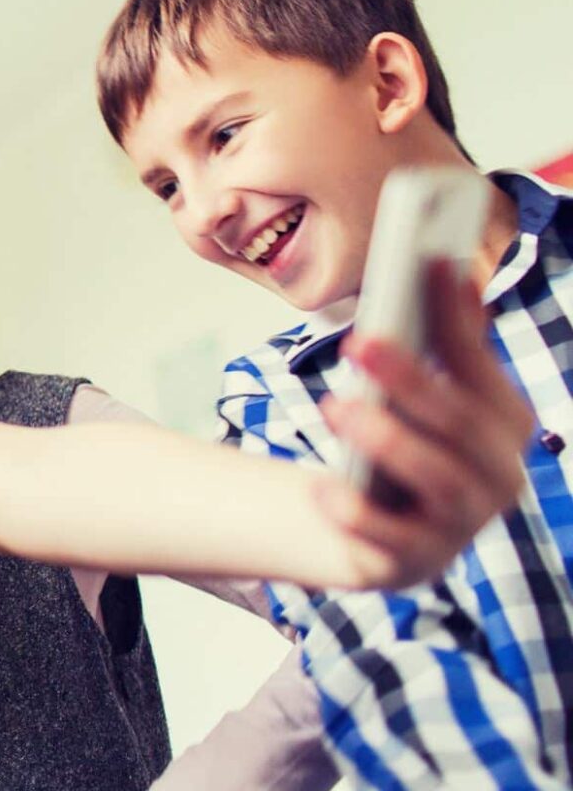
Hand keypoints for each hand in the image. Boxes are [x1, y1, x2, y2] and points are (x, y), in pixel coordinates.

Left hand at [315, 262, 532, 588]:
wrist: (372, 531)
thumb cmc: (403, 445)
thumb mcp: (421, 395)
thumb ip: (442, 343)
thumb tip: (449, 268)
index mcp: (503, 426)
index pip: (480, 367)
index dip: (456, 320)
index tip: (428, 266)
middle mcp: (496, 476)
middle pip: (460, 423)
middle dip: (413, 380)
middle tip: (361, 342)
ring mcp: (461, 525)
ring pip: (437, 479)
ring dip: (388, 440)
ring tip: (337, 407)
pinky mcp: (415, 562)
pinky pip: (389, 540)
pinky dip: (356, 513)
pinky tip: (323, 489)